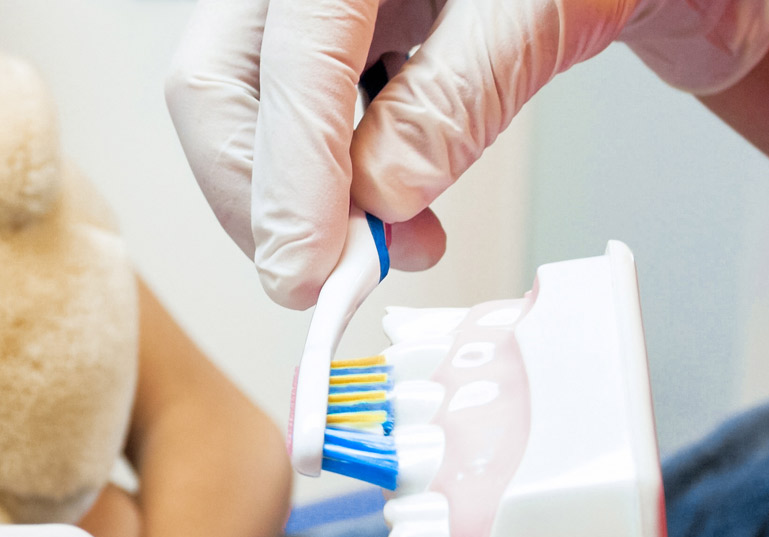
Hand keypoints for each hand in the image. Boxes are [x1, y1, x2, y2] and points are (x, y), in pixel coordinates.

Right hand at [165, 0, 768, 308]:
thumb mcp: (547, 13)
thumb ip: (459, 97)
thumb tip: (377, 196)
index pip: (290, 52)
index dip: (287, 174)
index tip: (307, 272)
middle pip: (220, 83)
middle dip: (267, 197)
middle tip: (331, 278)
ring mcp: (314, 3)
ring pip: (241, 110)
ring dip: (298, 199)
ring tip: (390, 244)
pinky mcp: (331, 40)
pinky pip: (286, 118)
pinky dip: (325, 181)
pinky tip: (390, 205)